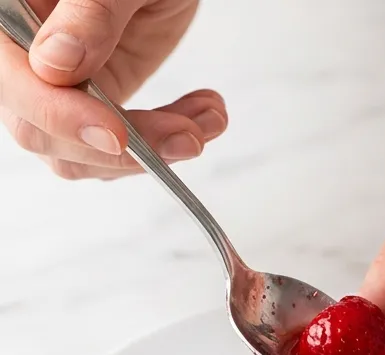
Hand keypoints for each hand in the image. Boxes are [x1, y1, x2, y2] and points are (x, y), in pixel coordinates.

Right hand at [1, 0, 226, 179]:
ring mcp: (57, 86)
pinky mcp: (94, 103)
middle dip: (119, 147)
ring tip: (208, 120)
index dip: (59, 115)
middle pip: (38, 130)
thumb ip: (91, 12)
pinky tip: (203, 113)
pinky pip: (116, 147)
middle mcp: (21, 57)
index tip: (116, 134)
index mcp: (9, 18)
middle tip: (188, 136)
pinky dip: (164, 143)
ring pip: (78, 153)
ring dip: (151, 151)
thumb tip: (55, 62)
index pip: (12, 81)